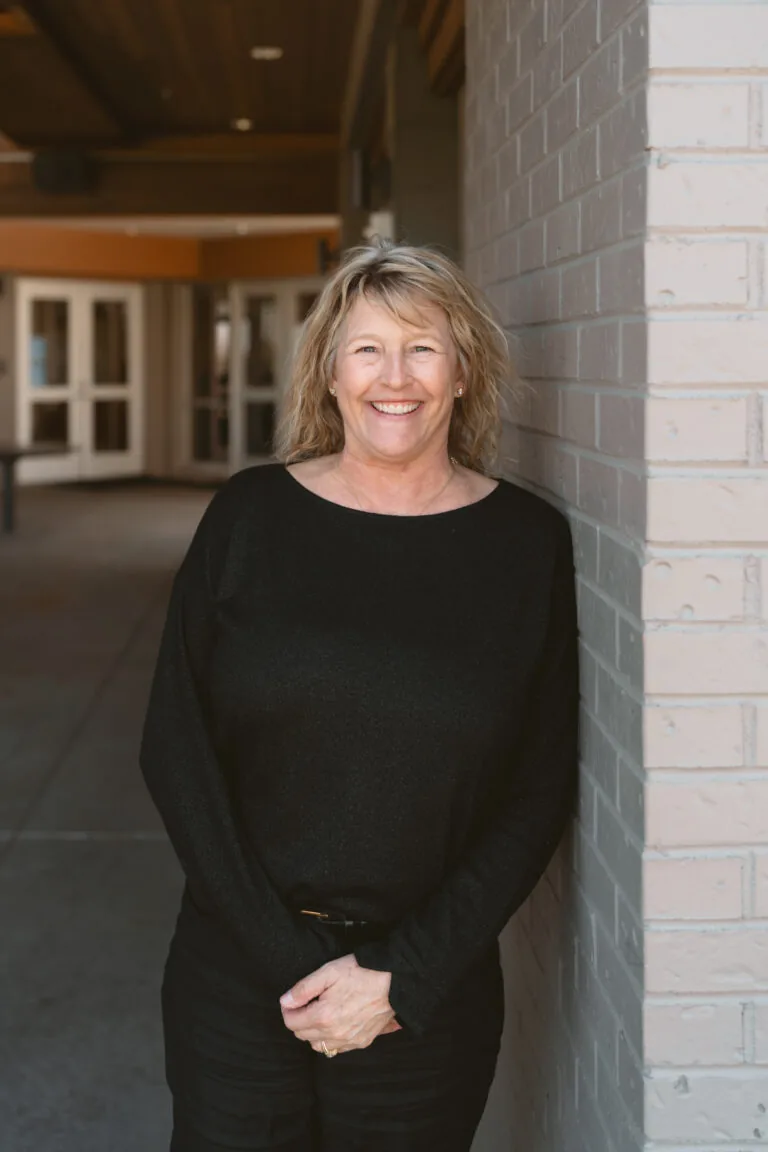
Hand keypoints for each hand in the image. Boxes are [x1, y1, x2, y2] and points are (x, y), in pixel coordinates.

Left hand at [279, 954, 401, 1053]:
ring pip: (318, 1046)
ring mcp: (349, 1041)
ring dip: (313, 1032)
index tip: (292, 1000)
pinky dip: (331, 1039)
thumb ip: (303, 988)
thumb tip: (285, 1001)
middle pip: (303, 1036)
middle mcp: (335, 1035)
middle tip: (306, 1003)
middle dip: (299, 1020)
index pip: (292, 1023)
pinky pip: (337, 1048)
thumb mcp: (329, 972)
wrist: (394, 981)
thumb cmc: (361, 972)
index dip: (288, 1010)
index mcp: (323, 1017)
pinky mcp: (362, 1042)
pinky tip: (336, 1022)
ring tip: (321, 1012)